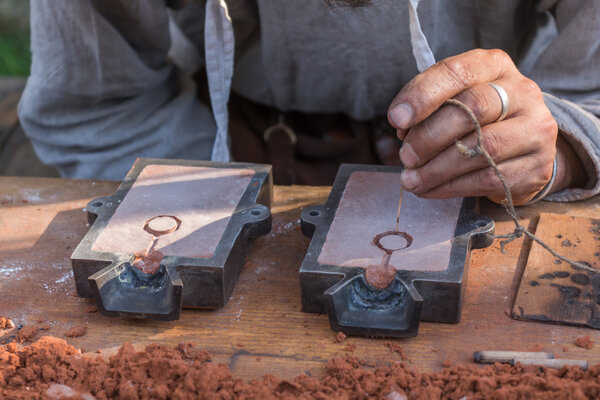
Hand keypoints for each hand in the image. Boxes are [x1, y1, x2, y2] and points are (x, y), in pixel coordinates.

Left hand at [387, 49, 569, 204]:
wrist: (525, 150)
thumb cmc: (478, 120)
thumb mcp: (454, 100)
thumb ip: (429, 107)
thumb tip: (402, 126)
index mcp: (495, 66)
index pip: (458, 71)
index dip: (423, 95)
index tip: (396, 119)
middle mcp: (522, 92)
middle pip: (473, 109)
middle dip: (429, 136)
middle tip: (405, 156)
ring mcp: (535, 130)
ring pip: (482, 149)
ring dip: (437, 169)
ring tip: (411, 178)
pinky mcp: (536, 166)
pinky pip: (489, 179)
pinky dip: (450, 187)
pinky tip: (429, 189)